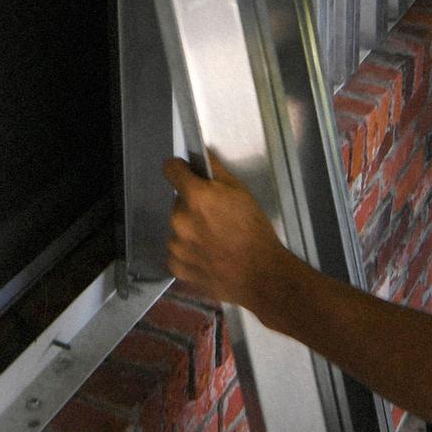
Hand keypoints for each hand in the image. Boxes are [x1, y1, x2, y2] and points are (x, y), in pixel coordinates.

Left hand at [162, 152, 300, 313]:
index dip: (181, 170)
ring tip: (214, 241)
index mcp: (195, 197)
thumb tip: (201, 155)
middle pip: (179, 203)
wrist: (261, 275)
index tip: (189, 175)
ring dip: (190, 230)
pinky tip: (208, 257)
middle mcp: (179, 219)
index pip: (171, 169)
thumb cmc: (255, 230)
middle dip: (193, 206)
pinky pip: (177, 252)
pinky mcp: (177, 267)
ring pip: (178, 228)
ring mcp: (176, 245)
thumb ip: (216, 171)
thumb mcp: (241, 192)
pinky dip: (188, 253)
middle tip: (215, 217)